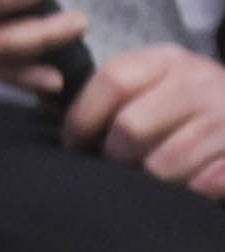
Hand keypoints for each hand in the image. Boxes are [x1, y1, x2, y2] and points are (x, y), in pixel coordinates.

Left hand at [62, 46, 224, 194]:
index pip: (112, 81)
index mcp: (168, 60)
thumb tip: (46, 105)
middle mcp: (199, 82)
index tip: (73, 144)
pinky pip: (204, 183)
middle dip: (114, 156)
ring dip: (149, 181)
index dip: (82, 117)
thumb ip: (110, 93)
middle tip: (115, 167)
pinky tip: (188, 187)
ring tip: (149, 179)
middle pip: (131, 127)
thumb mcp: (155, 81)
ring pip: (164, 164)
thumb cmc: (190, 102)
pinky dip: (191, 190)